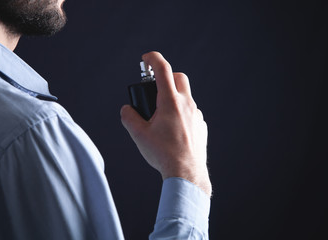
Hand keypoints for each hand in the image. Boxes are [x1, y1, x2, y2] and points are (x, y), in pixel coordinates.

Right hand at [121, 51, 211, 196]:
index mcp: (170, 102)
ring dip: (173, 96)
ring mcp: (196, 114)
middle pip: (179, 77)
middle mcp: (186, 104)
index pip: (162, 69)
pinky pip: (191, 111)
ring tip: (161, 115)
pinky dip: (181, 112)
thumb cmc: (163, 154)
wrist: (186, 172)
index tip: (146, 58)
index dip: (152, 58)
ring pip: (185, 95)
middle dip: (165, 76)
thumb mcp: (139, 135)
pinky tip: (173, 128)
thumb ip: (129, 117)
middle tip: (154, 87)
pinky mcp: (201, 125)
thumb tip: (126, 109)